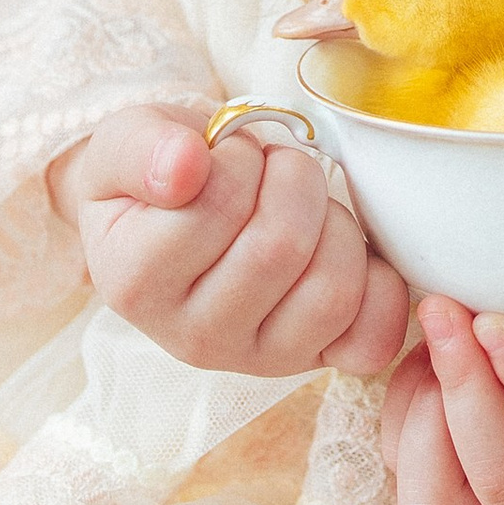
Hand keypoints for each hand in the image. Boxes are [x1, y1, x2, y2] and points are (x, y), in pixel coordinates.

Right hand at [47, 104, 411, 379]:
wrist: (179, 212)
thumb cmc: (158, 174)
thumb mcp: (127, 141)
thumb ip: (141, 147)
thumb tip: (183, 167)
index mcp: (135, 282)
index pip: (215, 206)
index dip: (238, 158)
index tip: (225, 153)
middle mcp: (192, 338)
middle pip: (280, 247)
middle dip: (293, 179)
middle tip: (272, 168)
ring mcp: (256, 359)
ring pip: (331, 289)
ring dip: (333, 222)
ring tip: (303, 206)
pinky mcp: (311, 363)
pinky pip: (370, 340)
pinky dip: (376, 285)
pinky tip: (348, 251)